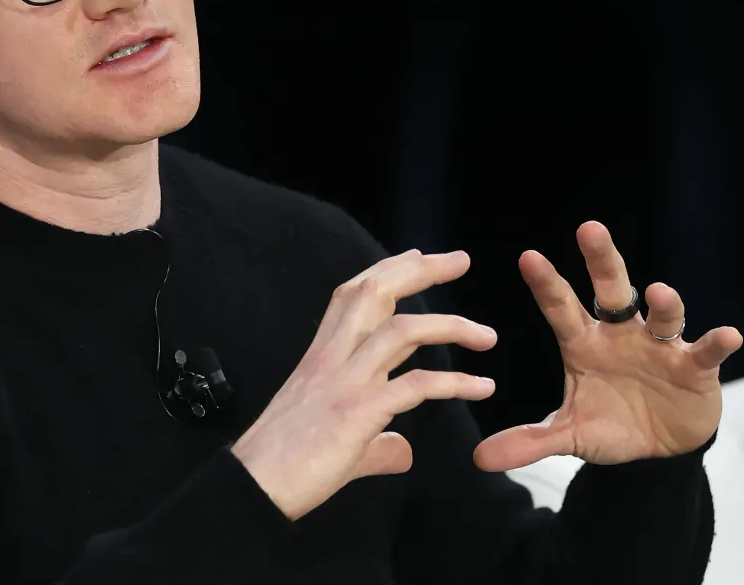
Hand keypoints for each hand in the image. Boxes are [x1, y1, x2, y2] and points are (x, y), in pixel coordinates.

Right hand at [231, 249, 498, 520]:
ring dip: (450, 325)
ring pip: (401, 329)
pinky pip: (415, 385)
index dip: (389, 271)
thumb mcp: (339, 442)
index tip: (422, 258)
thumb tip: (403, 450)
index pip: (354, 295)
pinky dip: (455, 383)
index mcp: (322, 356)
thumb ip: (377, 441)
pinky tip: (482, 388)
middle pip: (375, 293)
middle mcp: (332, 358)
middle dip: (420, 270)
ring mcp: (345, 382)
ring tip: (487, 336)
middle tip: (460, 260)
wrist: (256, 484)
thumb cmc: (286, 465)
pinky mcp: (358, 412)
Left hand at [472, 221, 743, 471]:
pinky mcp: (694, 367)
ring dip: (664, 303)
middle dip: (602, 260)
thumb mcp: (569, 435)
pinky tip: (727, 335)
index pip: (560, 307)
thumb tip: (479, 458)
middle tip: (589, 229)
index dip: (546, 283)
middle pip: (611, 290)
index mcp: (583, 343)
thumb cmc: (609, 425)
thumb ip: (529, 441)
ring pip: (662, 315)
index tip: (528, 257)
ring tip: (659, 291)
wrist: (656, 450)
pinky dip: (716, 343)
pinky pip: (706, 350)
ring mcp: (659, 346)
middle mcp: (620, 334)